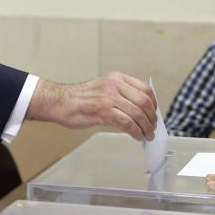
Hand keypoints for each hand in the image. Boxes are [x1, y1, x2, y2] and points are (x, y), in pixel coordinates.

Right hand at [28, 72, 156, 141]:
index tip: (154, 114)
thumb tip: (139, 110)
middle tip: (152, 128)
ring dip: (146, 127)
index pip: (145, 89)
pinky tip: (137, 136)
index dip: (153, 104)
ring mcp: (109, 98)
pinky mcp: (104, 111)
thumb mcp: (104, 88)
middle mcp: (115, 85)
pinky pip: (127, 123)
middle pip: (144, 102)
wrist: (60, 102)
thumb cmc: (80, 99)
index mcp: (117, 78)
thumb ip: (121, 95)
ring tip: (147, 135)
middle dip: (151, 118)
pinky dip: (136, 132)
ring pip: (138, 113)